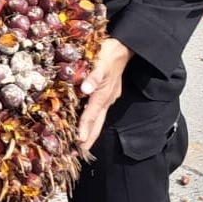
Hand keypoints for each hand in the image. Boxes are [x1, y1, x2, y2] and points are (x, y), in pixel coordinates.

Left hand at [76, 38, 132, 154]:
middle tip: (80, 153)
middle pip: (97, 123)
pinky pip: (99, 111)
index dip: (84, 128)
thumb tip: (85, 89)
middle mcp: (107, 100)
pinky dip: (92, 121)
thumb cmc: (108, 54)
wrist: (123, 48)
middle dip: (89, 138)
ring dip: (91, 132)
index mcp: (103, 94)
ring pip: (99, 119)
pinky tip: (87, 125)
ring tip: (82, 145)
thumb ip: (93, 76)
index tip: (79, 142)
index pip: (91, 114)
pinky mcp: (108, 94)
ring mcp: (109, 98)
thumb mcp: (100, 63)